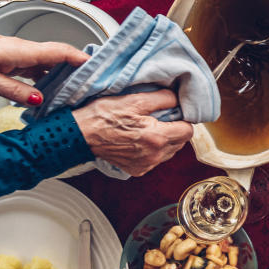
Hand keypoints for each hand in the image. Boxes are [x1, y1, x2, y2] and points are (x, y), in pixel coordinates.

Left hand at [0, 22, 87, 106]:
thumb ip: (14, 90)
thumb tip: (38, 99)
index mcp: (21, 51)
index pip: (60, 51)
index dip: (81, 58)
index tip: (98, 67)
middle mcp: (23, 49)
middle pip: (60, 55)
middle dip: (78, 68)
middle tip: (92, 83)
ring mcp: (19, 52)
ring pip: (49, 61)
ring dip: (63, 73)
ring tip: (73, 91)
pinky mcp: (13, 57)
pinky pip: (37, 65)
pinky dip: (47, 75)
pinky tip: (49, 89)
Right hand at [72, 90, 192, 175]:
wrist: (80, 135)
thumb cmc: (103, 116)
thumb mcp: (134, 100)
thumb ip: (162, 98)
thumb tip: (178, 98)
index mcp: (156, 137)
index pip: (188, 131)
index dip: (183, 119)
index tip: (175, 113)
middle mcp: (154, 155)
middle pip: (180, 142)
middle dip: (175, 129)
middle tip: (161, 119)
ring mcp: (145, 165)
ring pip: (170, 152)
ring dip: (166, 140)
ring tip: (149, 128)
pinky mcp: (137, 170)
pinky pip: (156, 160)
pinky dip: (154, 150)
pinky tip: (141, 140)